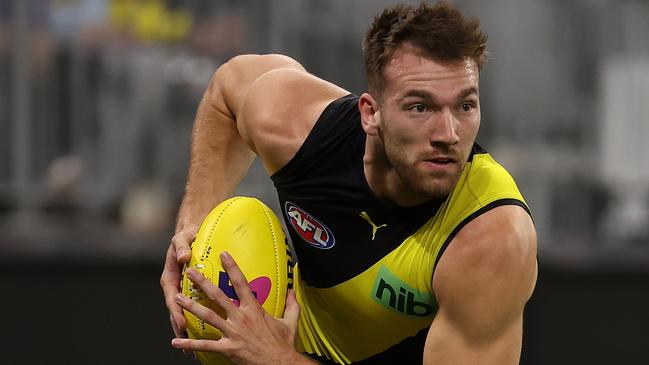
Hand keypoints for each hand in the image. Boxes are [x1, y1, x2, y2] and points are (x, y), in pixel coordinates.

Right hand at [160, 225, 197, 338]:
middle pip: (176, 312)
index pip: (172, 298)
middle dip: (180, 329)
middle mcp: (175, 287)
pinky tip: (205, 336)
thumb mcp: (181, 238)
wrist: (191, 232)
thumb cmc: (186, 236)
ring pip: (184, 314)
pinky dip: (197, 322)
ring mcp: (183, 292)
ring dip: (187, 331)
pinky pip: (194, 309)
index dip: (176, 312)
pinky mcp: (192, 292)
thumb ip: (181, 247)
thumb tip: (183, 256)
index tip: (182, 323)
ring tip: (192, 351)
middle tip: (186, 347)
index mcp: (170, 278)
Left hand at [171, 252, 306, 364]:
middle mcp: (241, 318)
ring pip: (207, 317)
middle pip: (218, 296)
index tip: (223, 255)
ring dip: (191, 307)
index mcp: (254, 309)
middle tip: (190, 272)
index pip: (241, 283)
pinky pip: (205, 345)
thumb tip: (293, 291)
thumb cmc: (284, 344)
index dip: (232, 267)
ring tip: (177, 298)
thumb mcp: (291, 321)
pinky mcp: (228, 349)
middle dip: (203, 282)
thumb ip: (292, 304)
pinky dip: (189, 343)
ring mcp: (233, 333)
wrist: (280, 364)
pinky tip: (175, 341)